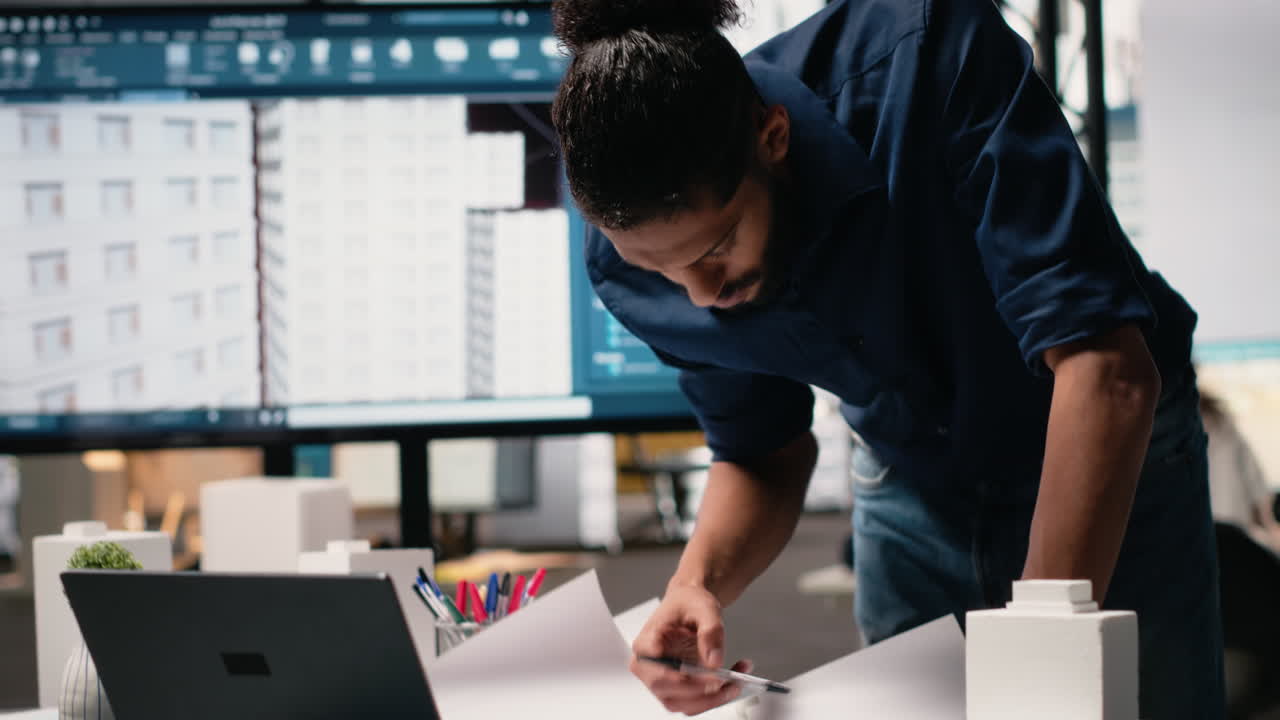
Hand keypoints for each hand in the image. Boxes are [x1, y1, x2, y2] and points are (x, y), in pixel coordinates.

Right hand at [630, 583, 751, 714]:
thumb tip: (713, 660)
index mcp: (646, 642)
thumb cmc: (688, 603)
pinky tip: (733, 683)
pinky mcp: (679, 689)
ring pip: (682, 704)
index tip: (695, 673)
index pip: (651, 664)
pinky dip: (715, 698)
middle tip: (724, 681)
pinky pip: (695, 702)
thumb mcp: (703, 608)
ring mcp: (663, 680)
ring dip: (711, 699)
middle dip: (699, 690)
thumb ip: (710, 631)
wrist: (691, 605)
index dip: (670, 674)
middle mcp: (649, 666)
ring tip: (735, 684)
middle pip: (667, 690)